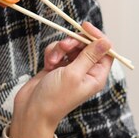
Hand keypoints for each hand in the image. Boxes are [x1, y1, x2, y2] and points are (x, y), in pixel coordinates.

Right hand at [9, 22, 112, 137]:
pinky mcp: (57, 67)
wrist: (32, 111)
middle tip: (64, 46)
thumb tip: (106, 41)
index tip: (84, 27)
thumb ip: (89, 55)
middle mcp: (86, 71)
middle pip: (86, 45)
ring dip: (60, 49)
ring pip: (70, 46)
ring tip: (53, 61)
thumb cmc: (55, 97)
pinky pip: (58, 51)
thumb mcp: (74, 74)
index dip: (97, 37)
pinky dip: (52, 53)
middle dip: (74, 42)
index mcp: (96, 76)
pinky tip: (47, 64)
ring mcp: (71, 68)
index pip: (105, 50)